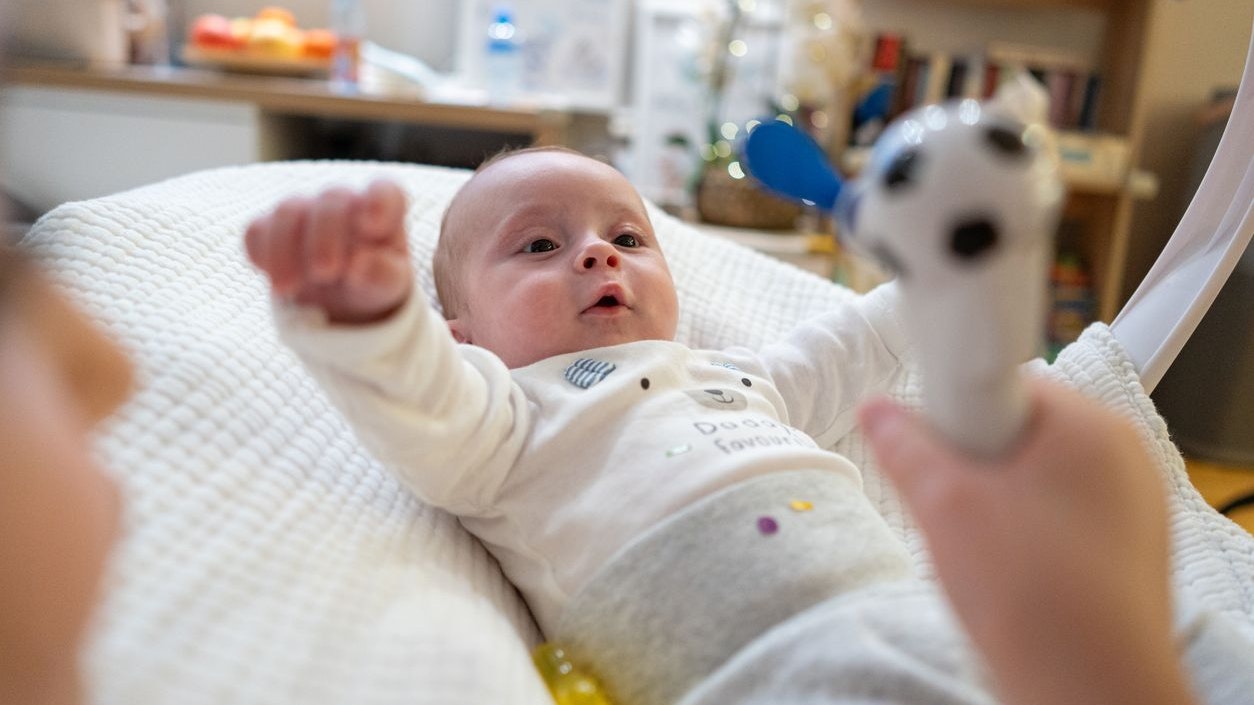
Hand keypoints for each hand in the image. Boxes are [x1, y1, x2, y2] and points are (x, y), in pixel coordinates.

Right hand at [245, 179, 411, 324]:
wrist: (344, 301)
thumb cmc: (375, 282)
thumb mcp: (389, 286)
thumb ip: (383, 274)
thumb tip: (359, 264)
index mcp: (384, 210)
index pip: (385, 190)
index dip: (379, 201)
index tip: (372, 227)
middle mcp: (344, 202)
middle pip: (331, 200)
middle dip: (325, 237)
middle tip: (325, 274)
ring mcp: (306, 211)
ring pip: (288, 210)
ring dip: (284, 249)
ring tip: (289, 288)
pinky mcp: (272, 228)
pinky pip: (257, 229)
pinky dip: (262, 255)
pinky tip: (277, 281)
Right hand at [860, 379, 1196, 704]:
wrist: (1088, 690)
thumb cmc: (1038, 599)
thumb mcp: (945, 504)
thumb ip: (905, 445)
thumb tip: (879, 411)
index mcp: (1094, 427)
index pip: (1005, 384)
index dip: (956, 415)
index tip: (934, 448)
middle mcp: (1124, 458)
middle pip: (1018, 432)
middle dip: (973, 465)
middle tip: (953, 508)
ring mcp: (1129, 507)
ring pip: (1034, 480)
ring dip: (994, 504)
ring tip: (981, 550)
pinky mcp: (1123, 550)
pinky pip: (1055, 520)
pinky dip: (1022, 538)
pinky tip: (1007, 572)